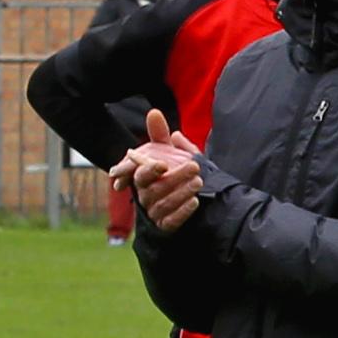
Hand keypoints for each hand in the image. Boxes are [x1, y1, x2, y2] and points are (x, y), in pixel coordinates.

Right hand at [126, 108, 205, 232]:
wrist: (194, 202)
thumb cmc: (174, 172)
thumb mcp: (169, 153)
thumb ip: (160, 134)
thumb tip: (154, 112)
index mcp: (143, 178)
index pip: (139, 174)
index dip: (149, 170)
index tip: (163, 164)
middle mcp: (145, 195)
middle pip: (154, 189)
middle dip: (174, 178)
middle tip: (195, 167)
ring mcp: (155, 212)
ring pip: (163, 204)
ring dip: (181, 193)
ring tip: (199, 182)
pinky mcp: (166, 226)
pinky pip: (171, 221)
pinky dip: (183, 211)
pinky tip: (195, 202)